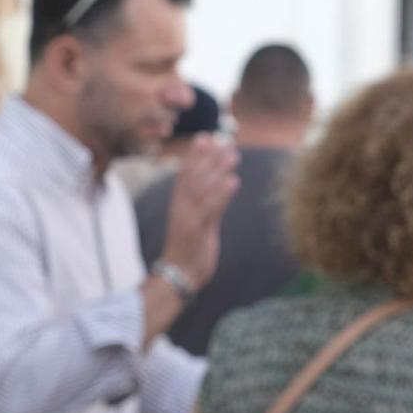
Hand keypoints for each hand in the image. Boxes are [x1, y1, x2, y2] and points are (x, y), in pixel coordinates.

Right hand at [160, 135, 239, 289]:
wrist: (179, 275)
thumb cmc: (189, 251)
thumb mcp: (199, 225)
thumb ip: (208, 206)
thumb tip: (220, 187)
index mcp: (179, 206)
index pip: (185, 175)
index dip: (194, 155)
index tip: (205, 137)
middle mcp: (181, 209)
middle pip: (194, 177)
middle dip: (208, 157)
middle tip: (223, 140)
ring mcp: (188, 220)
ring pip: (202, 189)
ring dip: (218, 170)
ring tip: (233, 155)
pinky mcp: (197, 232)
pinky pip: (210, 210)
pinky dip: (221, 194)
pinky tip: (233, 181)